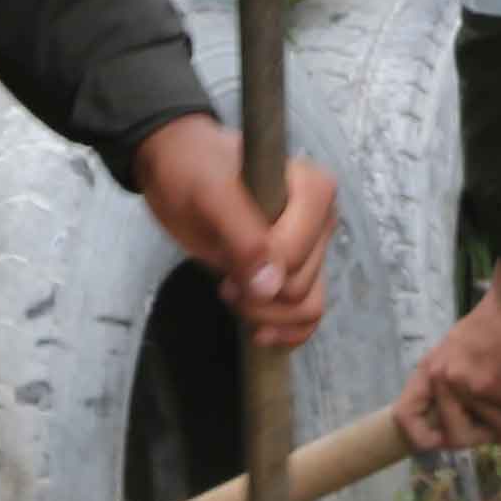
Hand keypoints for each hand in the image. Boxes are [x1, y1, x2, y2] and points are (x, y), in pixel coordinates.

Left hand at [134, 118, 337, 349]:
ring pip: (307, 306)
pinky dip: (287, 330)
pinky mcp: (299, 270)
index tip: (224, 257)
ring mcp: (313, 247)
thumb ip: (243, 238)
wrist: (178, 168)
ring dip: (266, 314)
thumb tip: (271, 288)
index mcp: (314, 190)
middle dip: (258, 294)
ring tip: (233, 293)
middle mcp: (322, 220)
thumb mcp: (210, 196)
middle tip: (224, 278)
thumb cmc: (193, 171)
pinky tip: (259, 331)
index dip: (257, 268)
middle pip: (302, 286)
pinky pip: (309, 315)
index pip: (296, 255)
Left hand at [402, 260, 500, 450]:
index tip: (444, 442)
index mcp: (429, 371)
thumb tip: (468, 422)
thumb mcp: (459, 350)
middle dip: (488, 435)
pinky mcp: (499, 384)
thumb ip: (454, 382)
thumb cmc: (498, 320)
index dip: (423, 438)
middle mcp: (443, 380)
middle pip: (458, 438)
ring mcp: (468, 384)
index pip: (406, 417)